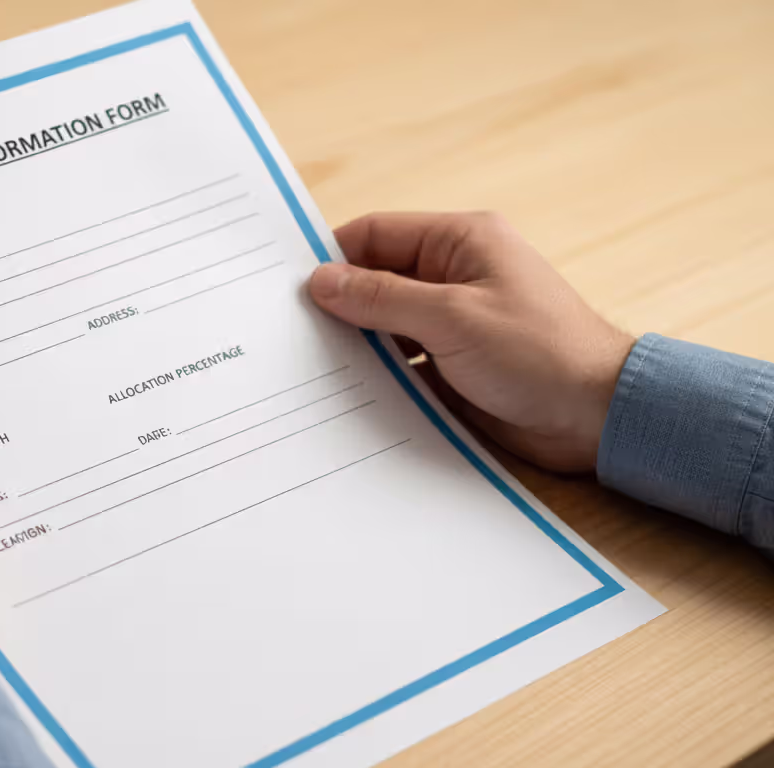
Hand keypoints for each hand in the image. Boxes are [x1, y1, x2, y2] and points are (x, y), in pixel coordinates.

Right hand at [310, 212, 633, 472]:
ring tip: (306, 365)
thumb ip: (381, 298)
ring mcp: (452, 322)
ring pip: (383, 324)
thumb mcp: (452, 318)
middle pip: (375, 279)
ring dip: (354, 343)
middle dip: (337, 304)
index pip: (376, 234)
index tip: (287, 287)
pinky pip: (400, 361)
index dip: (332, 256)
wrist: (597, 417)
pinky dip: (375, 373)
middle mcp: (453, 276)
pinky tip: (344, 392)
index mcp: (460, 242)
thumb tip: (321, 281)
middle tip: (287, 331)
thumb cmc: (538, 353)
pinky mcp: (452, 364)